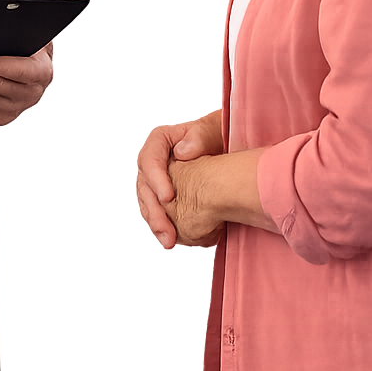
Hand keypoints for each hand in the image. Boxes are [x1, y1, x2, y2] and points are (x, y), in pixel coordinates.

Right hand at [137, 113, 223, 249]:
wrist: (226, 148)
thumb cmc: (219, 135)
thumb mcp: (212, 129)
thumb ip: (199, 136)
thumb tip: (182, 152)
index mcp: (160, 141)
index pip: (150, 159)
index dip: (156, 179)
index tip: (168, 197)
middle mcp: (154, 162)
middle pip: (145, 186)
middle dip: (154, 210)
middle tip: (165, 229)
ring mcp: (157, 180)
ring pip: (149, 203)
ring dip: (156, 223)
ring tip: (168, 240)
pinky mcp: (164, 196)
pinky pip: (159, 212)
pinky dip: (164, 227)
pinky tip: (171, 239)